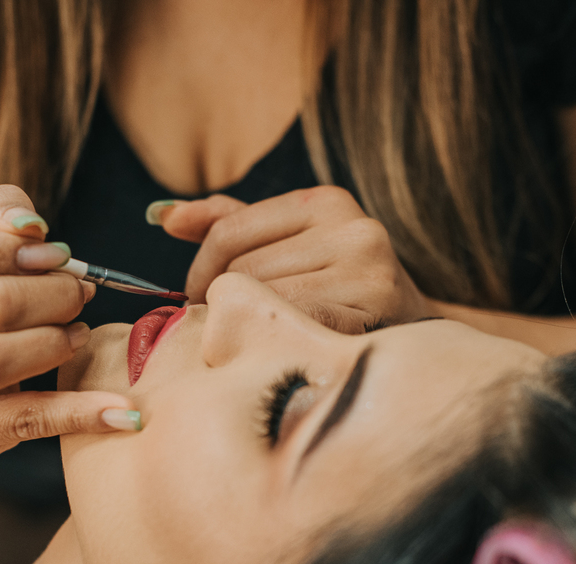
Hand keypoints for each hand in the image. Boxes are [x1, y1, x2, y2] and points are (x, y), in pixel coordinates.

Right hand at [0, 185, 136, 461]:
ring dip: (56, 343)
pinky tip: (121, 411)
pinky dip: (79, 413)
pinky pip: (24, 421)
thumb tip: (31, 227)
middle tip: (81, 293)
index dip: (3, 250)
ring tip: (79, 333)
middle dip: (53, 296)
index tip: (55, 254)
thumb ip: (1, 218)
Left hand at [156, 187, 434, 333]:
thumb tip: (164, 216)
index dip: (200, 272)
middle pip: (242, 273)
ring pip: (262, 304)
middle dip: (226, 305)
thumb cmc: (337, 290)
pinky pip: (292, 329)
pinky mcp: (373, 313)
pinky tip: (283, 349)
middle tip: (231, 328)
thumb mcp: (288, 245)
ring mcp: (367, 271)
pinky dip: (276, 343)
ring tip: (261, 340)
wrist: (412, 334)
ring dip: (249, 329)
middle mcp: (352, 228)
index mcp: (326, 201)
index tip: (197, 297)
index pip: (228, 233)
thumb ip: (227, 225)